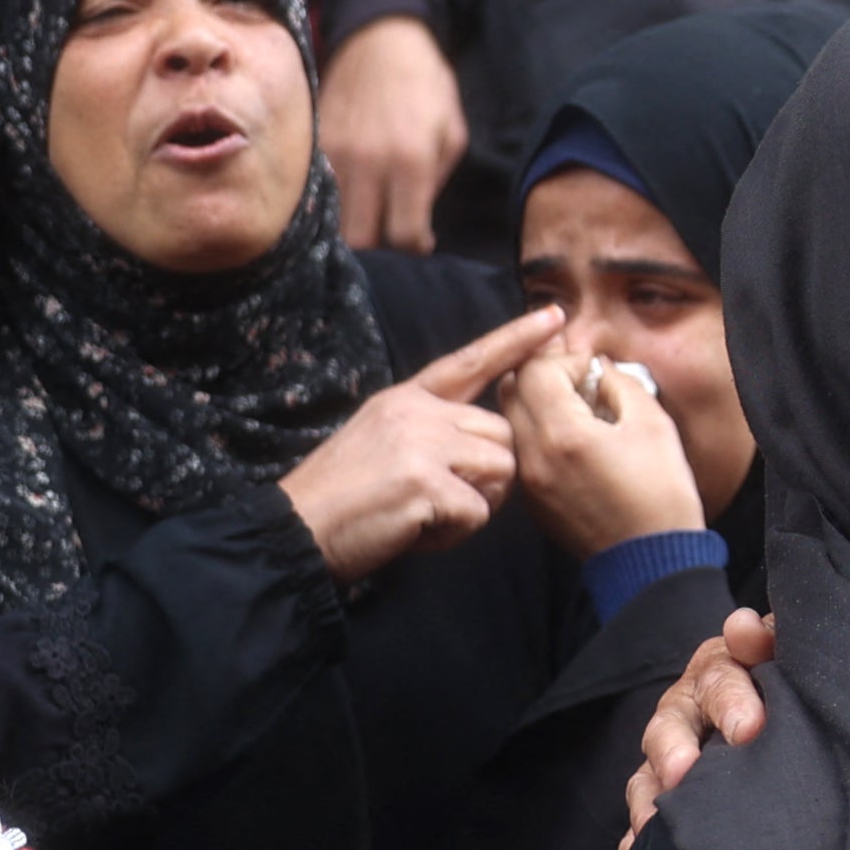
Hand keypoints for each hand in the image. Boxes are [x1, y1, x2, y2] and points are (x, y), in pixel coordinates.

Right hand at [279, 306, 558, 578]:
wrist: (296, 529)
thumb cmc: (340, 499)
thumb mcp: (381, 442)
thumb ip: (430, 432)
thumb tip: (482, 450)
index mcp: (406, 398)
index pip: (471, 361)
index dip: (516, 340)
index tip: (554, 316)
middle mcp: (417, 411)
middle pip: (502, 436)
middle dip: (486, 478)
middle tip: (437, 502)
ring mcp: (421, 443)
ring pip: (500, 472)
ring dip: (474, 506)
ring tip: (424, 515)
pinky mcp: (426, 482)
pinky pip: (478, 512)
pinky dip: (453, 534)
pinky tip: (414, 531)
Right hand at [319, 14, 468, 250]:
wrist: (380, 37)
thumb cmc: (426, 86)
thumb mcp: (451, 133)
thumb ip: (435, 185)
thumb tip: (416, 227)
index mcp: (410, 160)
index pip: (405, 236)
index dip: (414, 249)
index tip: (418, 243)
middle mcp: (367, 162)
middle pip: (361, 240)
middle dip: (378, 251)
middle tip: (390, 238)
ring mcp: (334, 154)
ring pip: (332, 222)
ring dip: (351, 229)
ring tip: (369, 219)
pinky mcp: (313, 144)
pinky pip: (317, 192)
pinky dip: (331, 204)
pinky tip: (348, 195)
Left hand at [505, 339, 704, 558]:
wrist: (653, 560)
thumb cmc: (661, 492)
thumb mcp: (653, 423)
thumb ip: (619, 382)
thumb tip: (598, 368)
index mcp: (563, 433)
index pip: (536, 369)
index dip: (566, 359)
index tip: (593, 371)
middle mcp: (534, 456)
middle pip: (511, 389)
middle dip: (542, 375)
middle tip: (578, 383)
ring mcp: (528, 482)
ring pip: (511, 420)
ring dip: (537, 404)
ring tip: (577, 412)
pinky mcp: (532, 501)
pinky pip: (521, 452)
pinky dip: (538, 435)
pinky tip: (574, 443)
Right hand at [622, 607, 778, 849]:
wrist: (775, 707)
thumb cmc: (780, 675)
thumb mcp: (780, 648)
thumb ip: (768, 636)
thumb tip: (743, 628)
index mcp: (717, 671)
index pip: (720, 681)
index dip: (733, 703)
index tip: (751, 730)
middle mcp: (685, 711)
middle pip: (668, 728)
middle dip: (674, 752)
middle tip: (685, 773)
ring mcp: (671, 755)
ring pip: (648, 774)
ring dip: (648, 799)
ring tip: (652, 825)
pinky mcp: (666, 793)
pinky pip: (645, 812)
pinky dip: (637, 836)